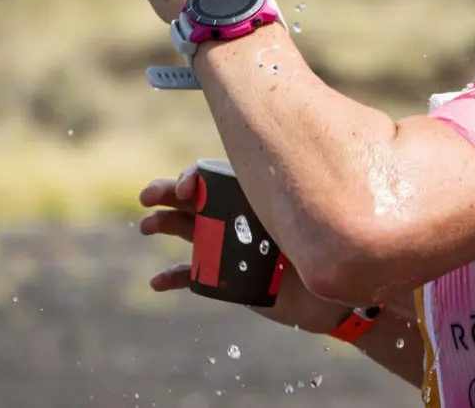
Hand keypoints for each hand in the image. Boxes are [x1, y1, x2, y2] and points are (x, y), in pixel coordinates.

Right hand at [137, 166, 352, 334]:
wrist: (328, 297)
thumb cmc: (319, 253)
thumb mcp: (302, 226)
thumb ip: (286, 210)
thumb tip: (274, 193)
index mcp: (249, 197)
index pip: (214, 177)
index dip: (193, 176)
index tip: (186, 187)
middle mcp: (233, 217)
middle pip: (192, 198)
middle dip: (165, 192)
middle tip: (147, 196)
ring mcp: (224, 245)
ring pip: (185, 228)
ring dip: (162, 223)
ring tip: (147, 226)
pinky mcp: (222, 276)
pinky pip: (190, 274)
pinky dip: (172, 276)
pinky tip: (156, 282)